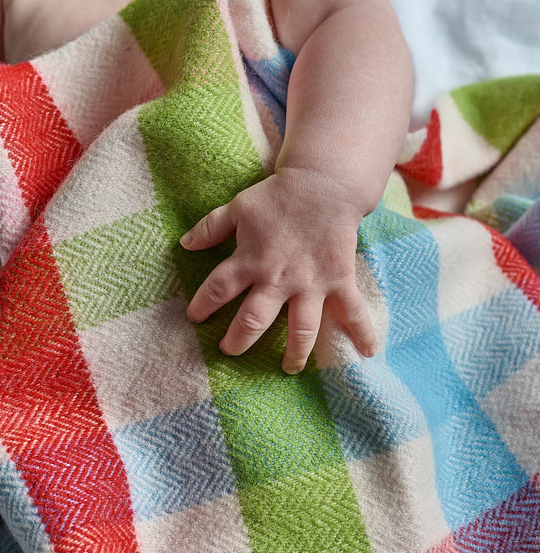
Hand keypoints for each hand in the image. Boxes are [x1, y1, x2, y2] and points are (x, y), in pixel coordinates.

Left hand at [180, 167, 376, 372]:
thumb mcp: (238, 207)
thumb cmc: (278, 196)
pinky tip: (367, 353)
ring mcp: (311, 284)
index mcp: (250, 260)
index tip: (195, 317)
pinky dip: (362, 333)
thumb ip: (210, 228)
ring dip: (295, 353)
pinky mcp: (338, 281)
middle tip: (230, 350)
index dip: (202, 306)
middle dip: (238, 340)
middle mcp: (278, 279)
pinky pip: (352, 312)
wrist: (323, 184)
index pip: (218, 290)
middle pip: (253, 320)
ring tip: (288, 368)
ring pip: (300, 329)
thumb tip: (184, 244)